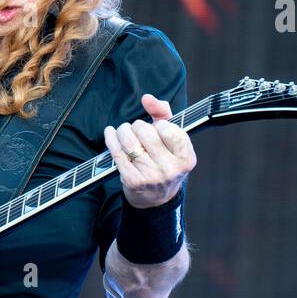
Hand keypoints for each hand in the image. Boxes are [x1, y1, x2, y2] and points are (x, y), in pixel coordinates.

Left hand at [103, 94, 196, 208]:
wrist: (155, 198)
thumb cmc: (164, 162)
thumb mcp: (171, 140)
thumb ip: (163, 114)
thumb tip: (147, 98)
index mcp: (186, 157)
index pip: (167, 127)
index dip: (157, 124)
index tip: (154, 128)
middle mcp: (171, 168)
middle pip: (145, 132)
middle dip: (136, 126)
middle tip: (135, 130)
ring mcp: (151, 176)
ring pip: (129, 141)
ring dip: (122, 131)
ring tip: (123, 131)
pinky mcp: (133, 181)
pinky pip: (117, 153)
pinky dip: (111, 139)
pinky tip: (110, 134)